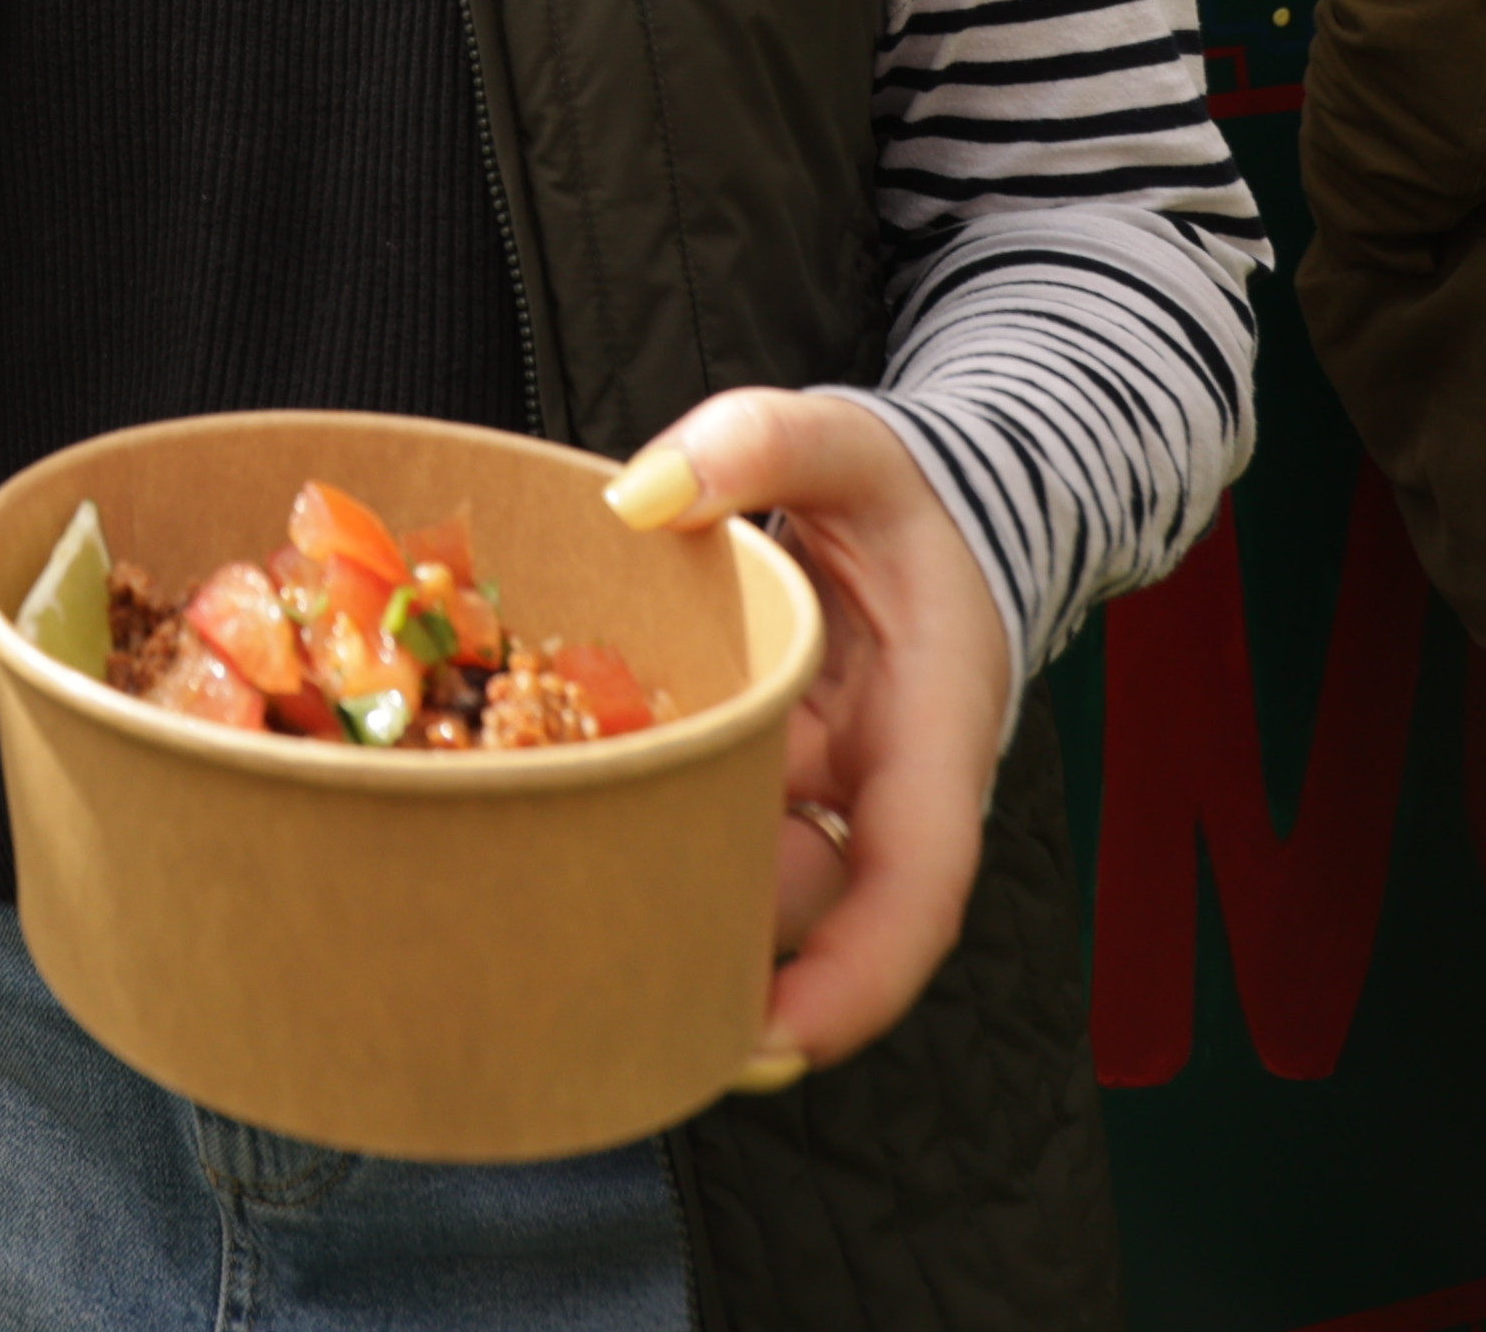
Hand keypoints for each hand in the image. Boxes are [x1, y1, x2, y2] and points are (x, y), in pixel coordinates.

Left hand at [607, 385, 1016, 1082]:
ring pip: (749, 884)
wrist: (937, 505)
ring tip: (548, 934)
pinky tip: (548, 834)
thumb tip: (644, 493)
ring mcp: (827, 799)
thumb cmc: (903, 488)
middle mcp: (885, 792)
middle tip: (601, 1009)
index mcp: (936, 735)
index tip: (772, 1044)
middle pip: (812, 918)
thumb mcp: (849, 442)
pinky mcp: (773, 784)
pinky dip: (641, 836)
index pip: (914, 890)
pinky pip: (710, 829)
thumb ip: (763, 444)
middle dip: (719, 974)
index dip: (854, 981)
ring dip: (665, 907)